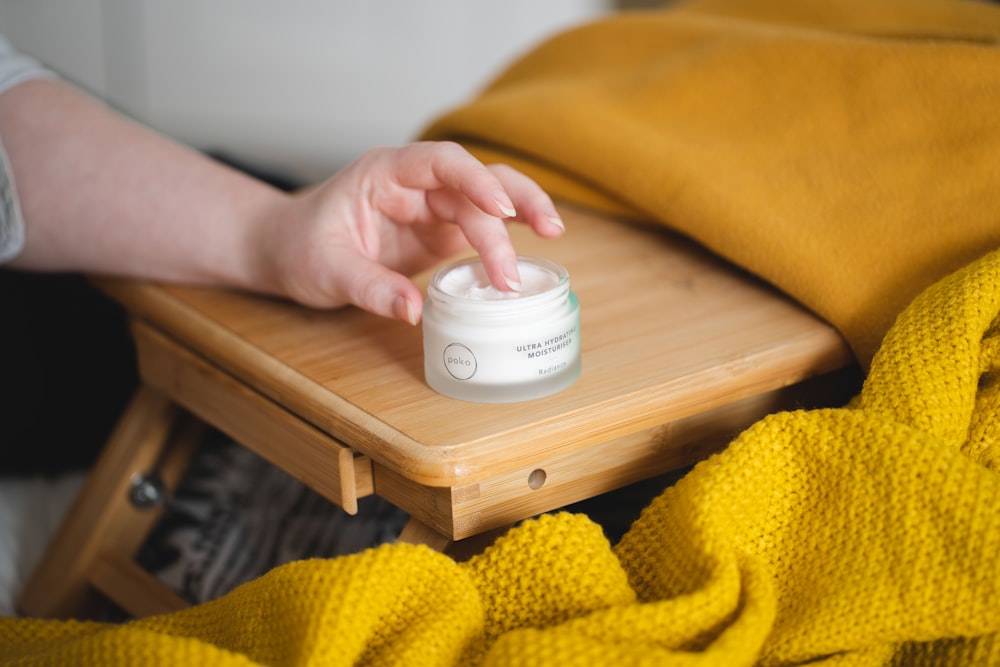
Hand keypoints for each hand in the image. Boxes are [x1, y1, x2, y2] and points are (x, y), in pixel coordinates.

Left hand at [259, 141, 564, 323]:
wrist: (287, 251)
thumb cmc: (299, 248)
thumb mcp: (326, 270)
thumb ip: (370, 288)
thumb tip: (415, 312)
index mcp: (386, 173)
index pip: (441, 162)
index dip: (475, 179)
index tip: (501, 208)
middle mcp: (416, 184)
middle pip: (476, 180)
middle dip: (511, 208)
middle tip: (538, 242)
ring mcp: (431, 208)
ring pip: (488, 199)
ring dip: (522, 213)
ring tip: (553, 235)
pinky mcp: (440, 233)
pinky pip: (483, 228)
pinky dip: (509, 238)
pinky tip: (533, 252)